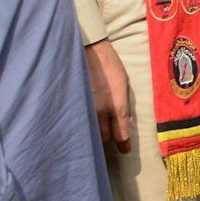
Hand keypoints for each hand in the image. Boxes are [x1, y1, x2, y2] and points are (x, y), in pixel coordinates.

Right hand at [85, 40, 132, 154]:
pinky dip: (81, 126)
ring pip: (90, 133)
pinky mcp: (72, 106)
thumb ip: (124, 104)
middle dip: (109, 140)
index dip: (124, 145)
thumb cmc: (109, 64)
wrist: (87, 50)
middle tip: (111, 138)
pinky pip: (77, 123)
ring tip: (96, 132)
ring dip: (94, 134)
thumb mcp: (124, 84)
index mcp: (117, 106)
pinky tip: (82, 126)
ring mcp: (84, 110)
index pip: (121, 135)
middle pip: (105, 138)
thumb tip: (126, 121)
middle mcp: (100, 112)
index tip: (124, 150)